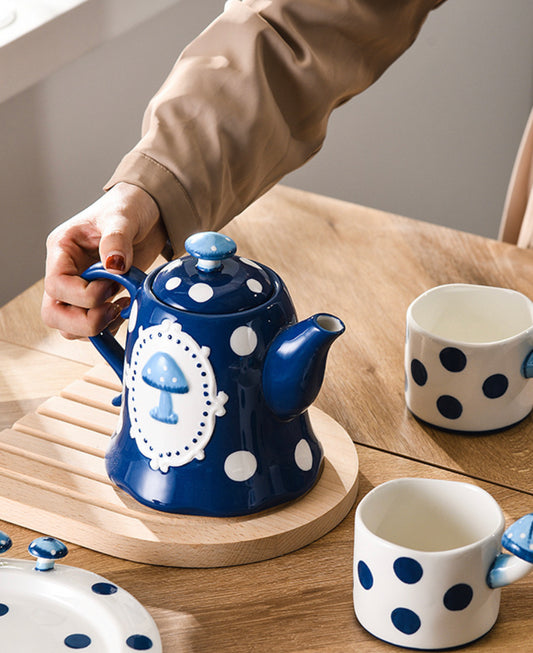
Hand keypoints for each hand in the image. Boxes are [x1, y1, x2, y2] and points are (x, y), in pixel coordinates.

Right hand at [42, 182, 166, 338]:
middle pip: (54, 315)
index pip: (55, 285)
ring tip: (121, 305)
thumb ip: (117, 239)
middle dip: (83, 322)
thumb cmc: (128, 207)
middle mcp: (66, 272)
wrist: (150, 213)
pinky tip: (127, 306)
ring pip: (71, 327)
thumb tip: (114, 265)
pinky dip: (110, 326)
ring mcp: (81, 289)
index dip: (83, 295)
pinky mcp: (99, 300)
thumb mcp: (122, 216)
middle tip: (112, 308)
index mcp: (62, 250)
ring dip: (97, 326)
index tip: (111, 285)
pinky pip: (95, 327)